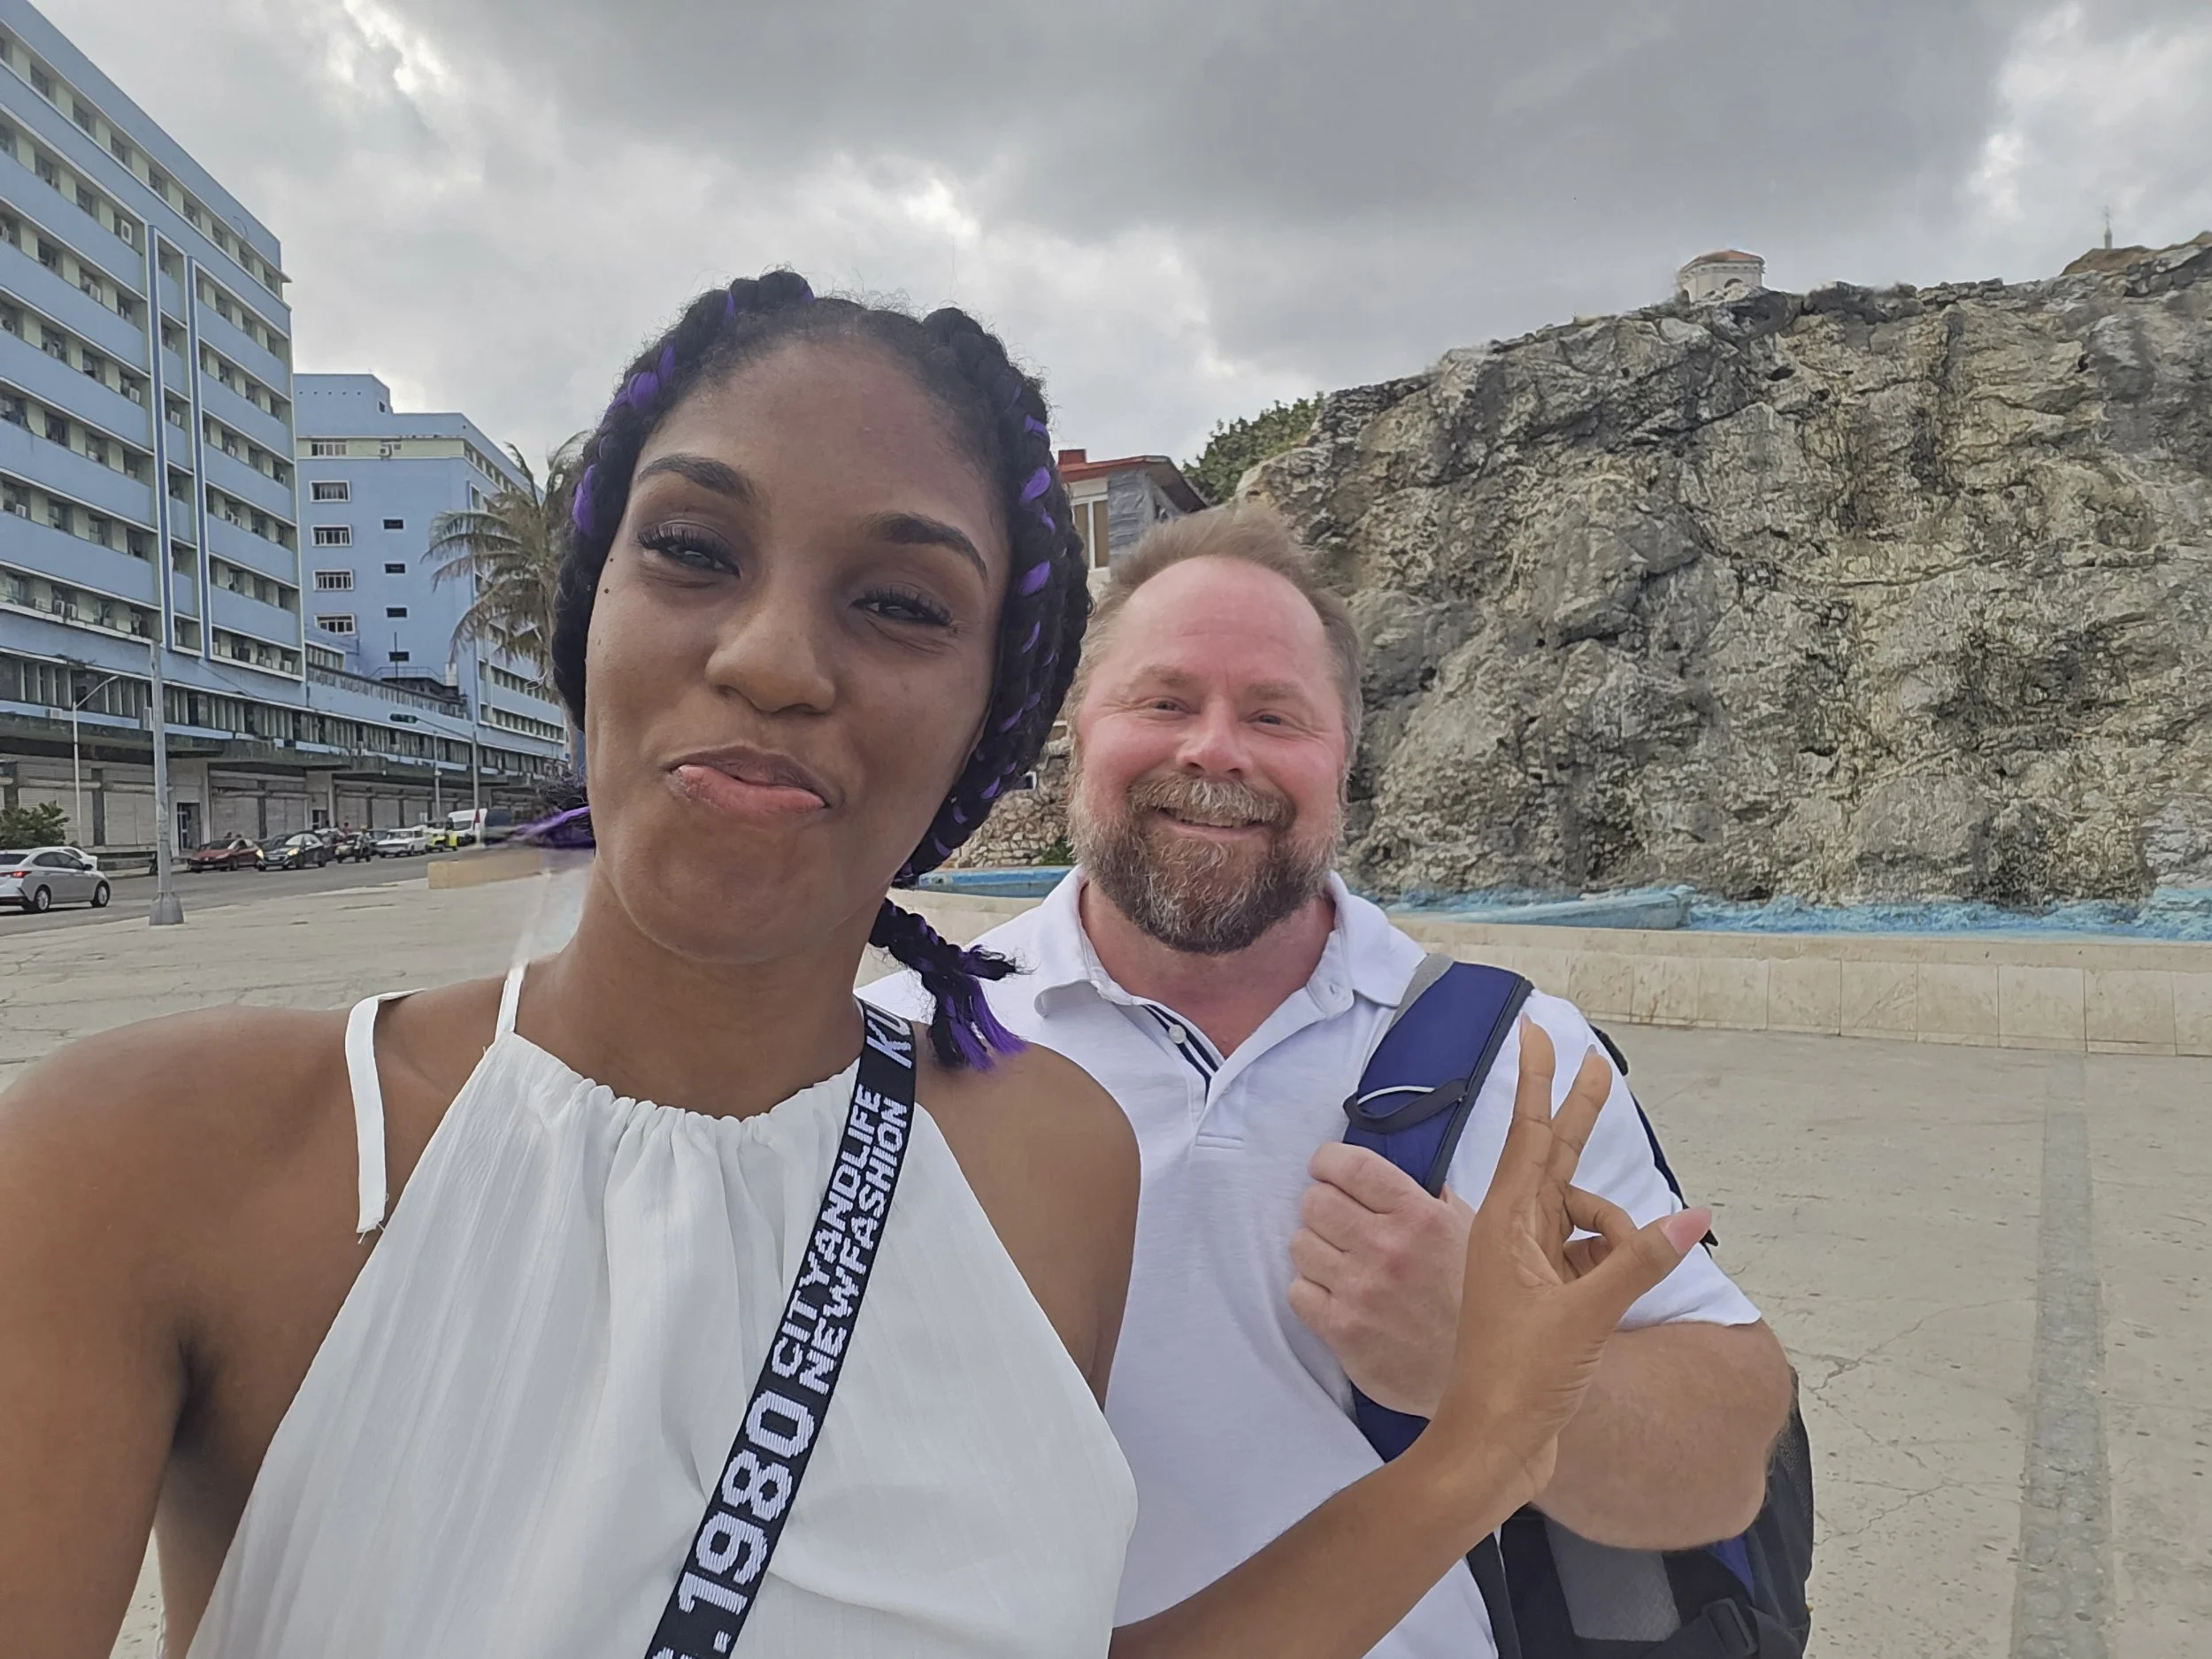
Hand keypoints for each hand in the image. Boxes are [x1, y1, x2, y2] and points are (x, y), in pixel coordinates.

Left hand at [1288, 1145, 1473, 1415]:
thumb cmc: (1477, 1304)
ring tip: (1342, 1266)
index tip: (1327, 1171)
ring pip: (1300, 1244)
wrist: (1485, 1380)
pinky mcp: (1342, 1330)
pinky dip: (1311, 1292)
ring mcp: (1361, 1290)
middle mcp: (1387, 1248)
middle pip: (1314, 1202)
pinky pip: (1297, 1292)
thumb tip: (1408, 1178)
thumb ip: (1435, 1202)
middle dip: (1322, 1209)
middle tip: (1339, 1226)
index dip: (1327, 1163)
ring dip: (1316, 1252)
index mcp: (1419, 1216)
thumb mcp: (1473, 1237)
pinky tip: (1337, 1298)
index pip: (1349, 1166)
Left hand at [1411, 1019, 1710, 1523]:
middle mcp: (1511, 1237)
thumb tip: (1694, 1216)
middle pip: (1552, 1159)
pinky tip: (1623, 1295)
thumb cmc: (1521, 1378)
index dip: (1538, 1083)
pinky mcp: (1541, 1299)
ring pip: (1581, 1220)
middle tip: (1596, 1064)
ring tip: (1614, 1287)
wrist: (1494, 1447)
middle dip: (1576, 1115)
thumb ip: (1640, 1260)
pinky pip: (1588, 1259)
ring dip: (1614, 1236)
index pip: (1528, 1136)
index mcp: (1506, 1226)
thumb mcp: (1586, 1313)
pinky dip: (1613, 1264)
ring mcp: (1525, 1267)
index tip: (1537, 1032)